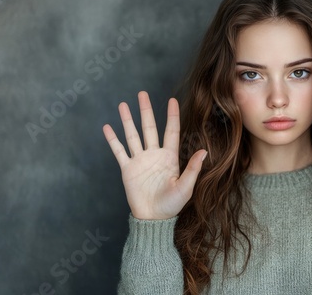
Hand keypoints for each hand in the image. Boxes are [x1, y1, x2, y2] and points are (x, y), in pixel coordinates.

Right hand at [102, 91, 206, 219]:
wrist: (153, 218)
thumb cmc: (172, 204)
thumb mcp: (186, 187)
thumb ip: (193, 169)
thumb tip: (204, 151)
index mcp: (170, 157)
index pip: (171, 131)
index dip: (172, 115)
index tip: (172, 100)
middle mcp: (154, 155)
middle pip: (149, 127)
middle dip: (146, 110)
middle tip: (142, 93)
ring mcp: (140, 160)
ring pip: (133, 135)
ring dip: (128, 120)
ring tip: (123, 105)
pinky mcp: (128, 169)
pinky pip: (119, 151)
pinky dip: (113, 140)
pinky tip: (107, 127)